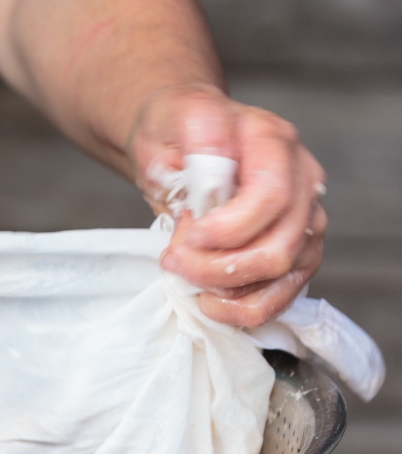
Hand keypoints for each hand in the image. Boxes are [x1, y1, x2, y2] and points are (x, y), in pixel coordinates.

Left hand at [130, 84, 325, 326]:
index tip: (187, 238)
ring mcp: (305, 217)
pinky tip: (208, 301)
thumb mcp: (175, 121)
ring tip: (185, 278)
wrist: (179, 141)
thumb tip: (213, 172)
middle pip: (281, 244)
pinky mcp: (297, 249)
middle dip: (219, 267)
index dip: (229, 229)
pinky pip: (284, 293)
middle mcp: (302, 180)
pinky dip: (245, 308)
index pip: (272, 196)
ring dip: (228, 290)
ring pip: (285, 274)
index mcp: (273, 141)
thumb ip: (198, 142)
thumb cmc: (176, 132)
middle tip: (174, 262)